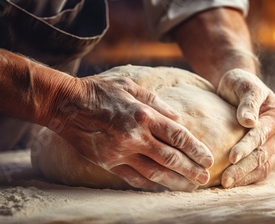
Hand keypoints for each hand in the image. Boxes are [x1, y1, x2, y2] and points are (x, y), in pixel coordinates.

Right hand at [49, 74, 213, 190]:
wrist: (65, 104)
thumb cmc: (100, 91)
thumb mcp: (131, 86)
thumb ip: (157, 102)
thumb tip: (178, 119)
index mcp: (144, 115)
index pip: (178, 136)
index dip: (196, 149)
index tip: (209, 159)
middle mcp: (135, 136)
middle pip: (171, 158)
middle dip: (191, 170)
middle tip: (204, 178)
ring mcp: (121, 152)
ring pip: (155, 172)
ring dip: (175, 181)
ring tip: (190, 187)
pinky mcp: (108, 162)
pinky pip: (134, 178)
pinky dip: (150, 184)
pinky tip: (162, 188)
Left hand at [216, 69, 274, 187]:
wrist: (239, 89)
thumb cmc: (241, 84)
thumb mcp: (245, 85)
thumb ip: (248, 102)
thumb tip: (248, 121)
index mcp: (274, 119)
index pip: (260, 136)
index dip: (247, 147)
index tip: (231, 156)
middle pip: (261, 156)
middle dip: (243, 168)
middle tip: (225, 179)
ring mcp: (270, 148)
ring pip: (261, 168)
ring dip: (244, 177)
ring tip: (225, 185)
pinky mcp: (261, 157)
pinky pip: (256, 172)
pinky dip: (244, 179)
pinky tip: (227, 184)